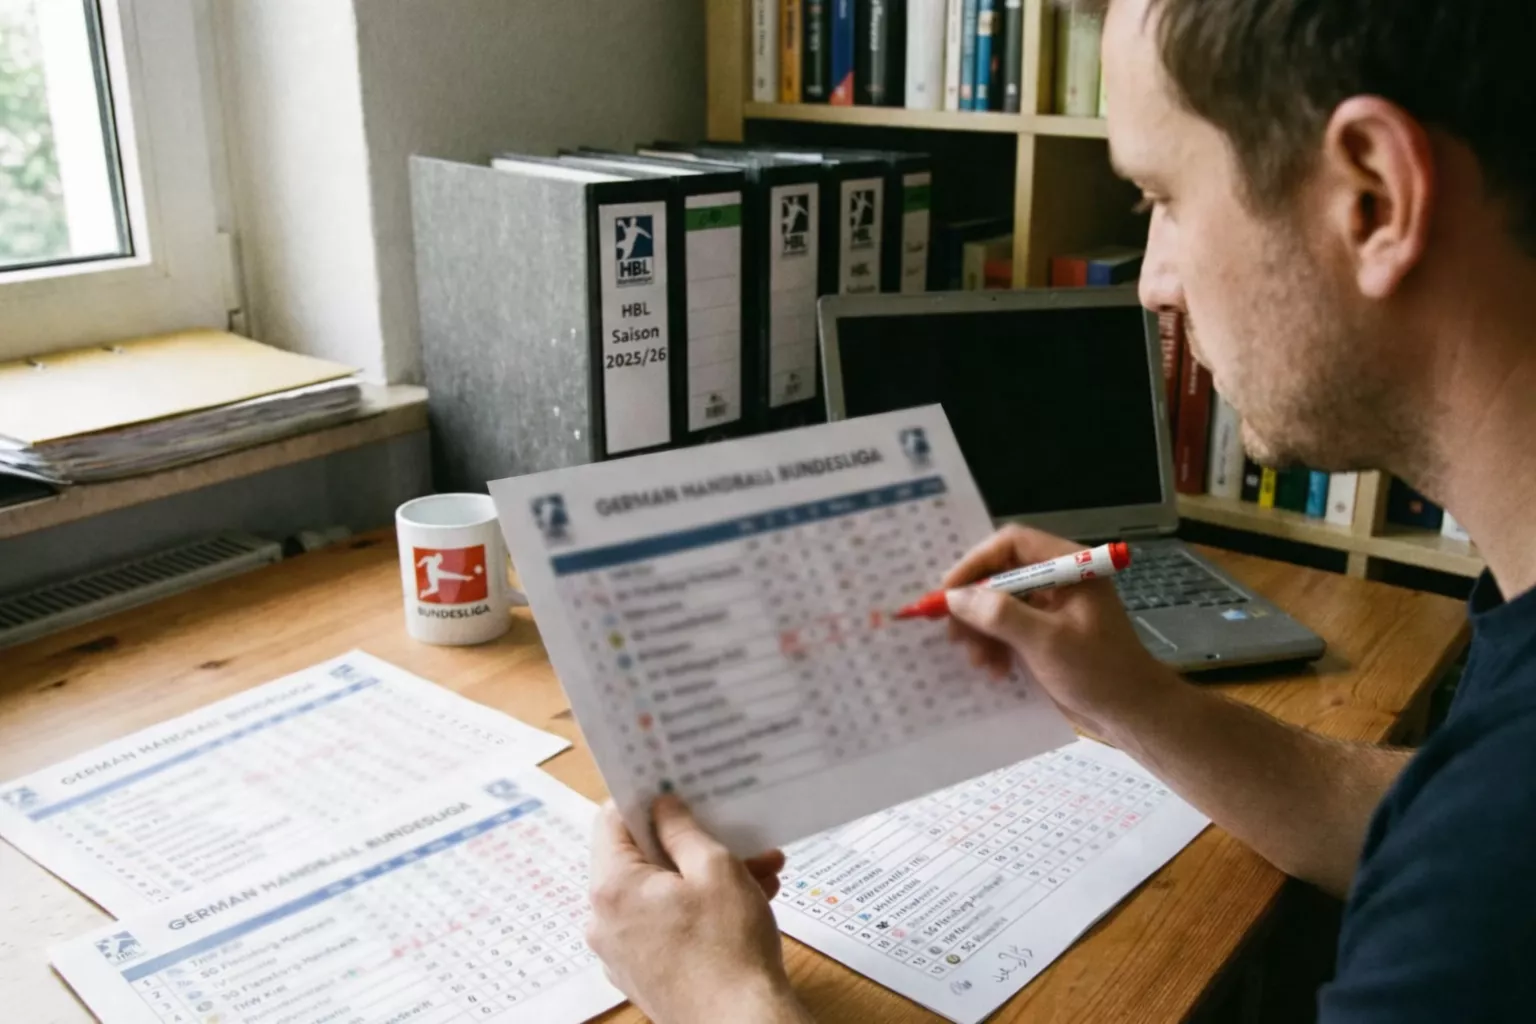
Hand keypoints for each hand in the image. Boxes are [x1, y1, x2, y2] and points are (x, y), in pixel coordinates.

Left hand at [586, 796, 810, 1023]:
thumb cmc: (729, 951)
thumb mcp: (715, 869)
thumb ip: (682, 830)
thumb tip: (662, 805)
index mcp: (612, 888)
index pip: (612, 820)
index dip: (645, 798)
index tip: (675, 787)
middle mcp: (605, 920)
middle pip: (641, 859)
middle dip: (691, 842)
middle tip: (731, 830)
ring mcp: (623, 951)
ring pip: (661, 892)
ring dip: (706, 875)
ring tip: (760, 869)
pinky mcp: (645, 971)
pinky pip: (666, 923)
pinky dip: (699, 908)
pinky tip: (748, 899)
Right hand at [942, 525, 1180, 737]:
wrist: (1132, 714)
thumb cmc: (1099, 671)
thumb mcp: (1046, 642)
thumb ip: (1000, 615)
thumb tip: (955, 597)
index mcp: (1070, 566)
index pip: (1012, 544)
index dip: (976, 563)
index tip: (950, 593)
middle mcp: (1059, 579)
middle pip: (1001, 574)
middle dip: (975, 605)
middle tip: (954, 633)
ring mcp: (1052, 607)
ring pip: (999, 604)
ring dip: (982, 631)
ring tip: (978, 661)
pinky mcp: (1046, 633)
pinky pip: (1008, 628)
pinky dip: (995, 646)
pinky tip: (995, 670)